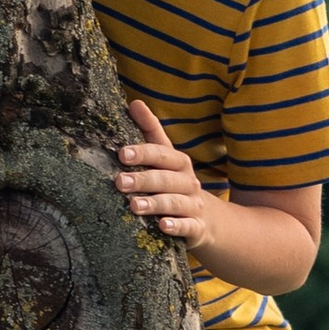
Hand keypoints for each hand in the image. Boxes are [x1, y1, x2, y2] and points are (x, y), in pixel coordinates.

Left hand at [113, 98, 211, 248]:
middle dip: (143, 180)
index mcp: (179, 162)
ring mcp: (193, 205)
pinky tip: (163, 225)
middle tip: (120, 182)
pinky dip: (176, 226)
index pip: (161, 153)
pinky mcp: (197, 227)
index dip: (142, 153)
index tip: (121, 154)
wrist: (209, 219)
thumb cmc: (175, 182)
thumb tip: (134, 102)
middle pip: (165, 179)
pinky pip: (188, 226)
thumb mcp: (165, 157)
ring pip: (175, 203)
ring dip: (155, 203)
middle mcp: (188, 182)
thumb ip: (150, 131)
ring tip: (134, 206)